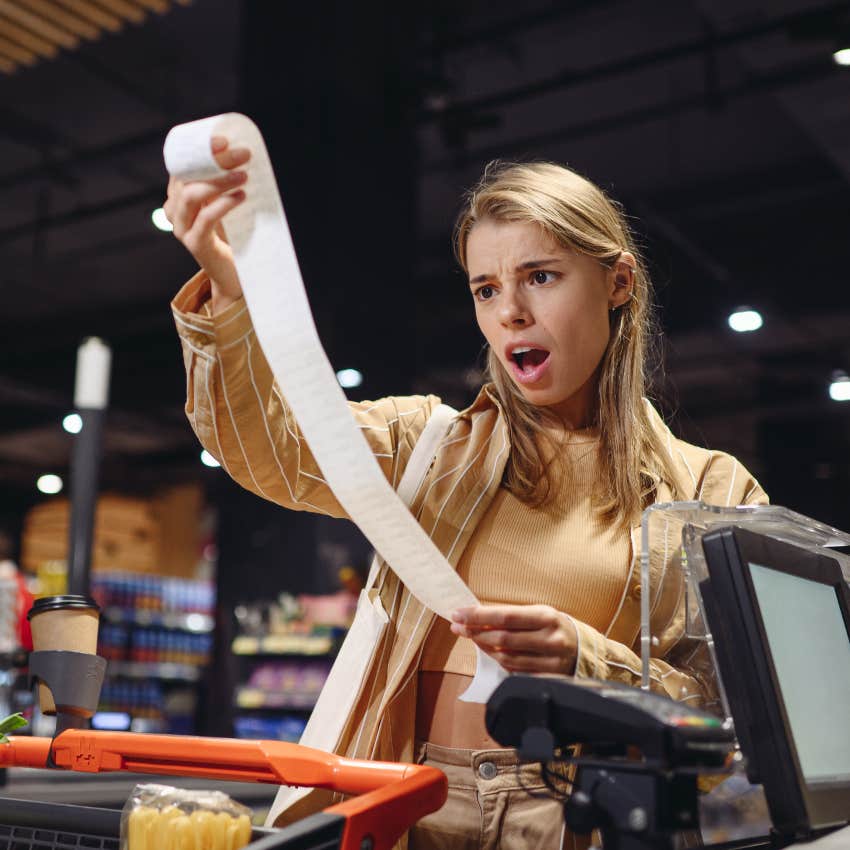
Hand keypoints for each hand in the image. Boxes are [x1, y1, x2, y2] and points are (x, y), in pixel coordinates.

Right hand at [163, 136, 249, 313]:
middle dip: (214, 163)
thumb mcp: (226, 203)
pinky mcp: (195, 244)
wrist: (235, 274)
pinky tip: (241, 197)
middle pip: (188, 178)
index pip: (183, 166)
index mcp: (178, 196)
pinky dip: (223, 204)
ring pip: (192, 195)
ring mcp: (182, 228)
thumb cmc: (233, 236)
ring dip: (219, 182)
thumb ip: (225, 183)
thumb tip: (241, 154)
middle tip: (243, 155)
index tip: (222, 140)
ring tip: (243, 176)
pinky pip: (205, 218)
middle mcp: (174, 210)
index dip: (200, 151)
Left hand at [450, 603, 577, 674]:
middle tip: (459, 627)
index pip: (505, 616)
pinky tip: (494, 653)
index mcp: (546, 617)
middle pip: (502, 639)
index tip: (458, 614)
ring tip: (475, 639)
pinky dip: (501, 662)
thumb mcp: (539, 613)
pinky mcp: (548, 678)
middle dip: (475, 632)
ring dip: (485, 648)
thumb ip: (511, 616)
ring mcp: (550, 661)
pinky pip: (515, 672)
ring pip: (506, 658)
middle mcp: (550, 639)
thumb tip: (477, 617)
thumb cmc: (556, 627)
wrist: (586, 649)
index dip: (478, 616)